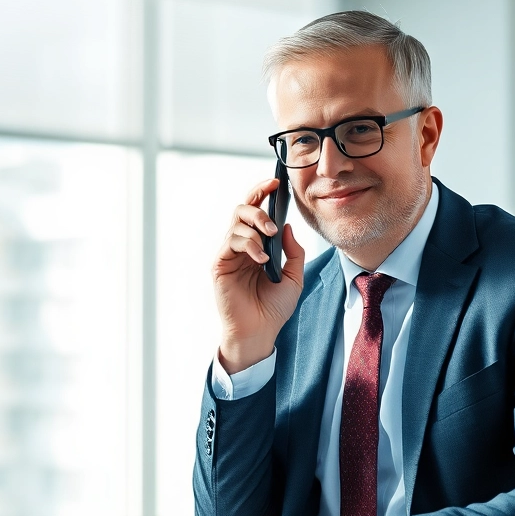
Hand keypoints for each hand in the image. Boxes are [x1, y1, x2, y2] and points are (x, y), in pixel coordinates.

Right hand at [213, 179, 305, 373]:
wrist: (260, 332)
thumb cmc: (274, 307)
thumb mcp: (294, 276)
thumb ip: (293, 250)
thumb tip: (287, 226)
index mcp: (258, 245)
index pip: (257, 212)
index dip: (263, 193)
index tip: (276, 183)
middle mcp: (241, 246)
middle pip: (242, 209)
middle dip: (258, 206)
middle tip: (273, 221)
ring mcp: (229, 254)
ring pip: (236, 223)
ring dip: (255, 226)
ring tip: (269, 241)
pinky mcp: (220, 264)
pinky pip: (231, 242)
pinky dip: (248, 245)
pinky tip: (261, 259)